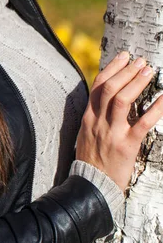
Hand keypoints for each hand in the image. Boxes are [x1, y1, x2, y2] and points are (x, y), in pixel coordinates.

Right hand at [75, 51, 162, 191]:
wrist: (91, 186)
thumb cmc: (92, 160)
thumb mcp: (87, 134)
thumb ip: (96, 115)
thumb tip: (109, 98)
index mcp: (88, 117)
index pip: (97, 85)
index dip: (111, 68)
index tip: (124, 56)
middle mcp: (98, 121)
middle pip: (109, 88)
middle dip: (126, 71)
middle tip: (140, 61)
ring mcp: (112, 133)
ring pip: (122, 100)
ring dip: (136, 82)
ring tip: (149, 71)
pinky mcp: (126, 145)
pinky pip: (143, 123)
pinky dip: (156, 108)